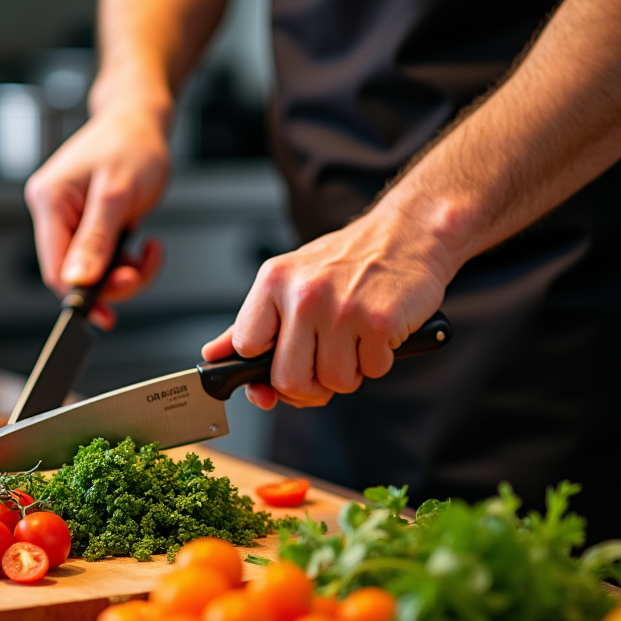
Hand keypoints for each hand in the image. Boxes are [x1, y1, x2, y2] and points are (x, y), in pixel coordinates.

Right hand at [24, 100, 169, 329]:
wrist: (142, 120)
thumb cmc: (131, 143)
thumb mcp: (118, 193)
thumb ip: (96, 239)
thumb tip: (77, 279)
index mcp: (50, 200)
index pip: (53, 268)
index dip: (80, 296)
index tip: (106, 314)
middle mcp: (53, 210)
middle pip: (73, 274)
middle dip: (112, 281)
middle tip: (138, 271)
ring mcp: (70, 218)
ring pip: (92, 271)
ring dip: (125, 272)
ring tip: (147, 253)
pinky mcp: (88, 223)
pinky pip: (102, 259)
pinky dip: (127, 262)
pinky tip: (143, 246)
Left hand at [201, 210, 454, 409]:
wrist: (407, 234)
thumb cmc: (345, 263)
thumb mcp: (289, 280)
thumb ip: (250, 323)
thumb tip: (213, 356)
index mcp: (274, 282)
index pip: (246, 348)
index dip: (264, 366)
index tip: (281, 359)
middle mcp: (304, 293)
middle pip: (288, 380)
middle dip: (309, 386)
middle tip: (324, 364)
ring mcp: (342, 308)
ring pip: (334, 382)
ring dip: (349, 373)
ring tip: (355, 340)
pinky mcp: (380, 321)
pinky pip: (372, 371)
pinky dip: (379, 361)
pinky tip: (379, 333)